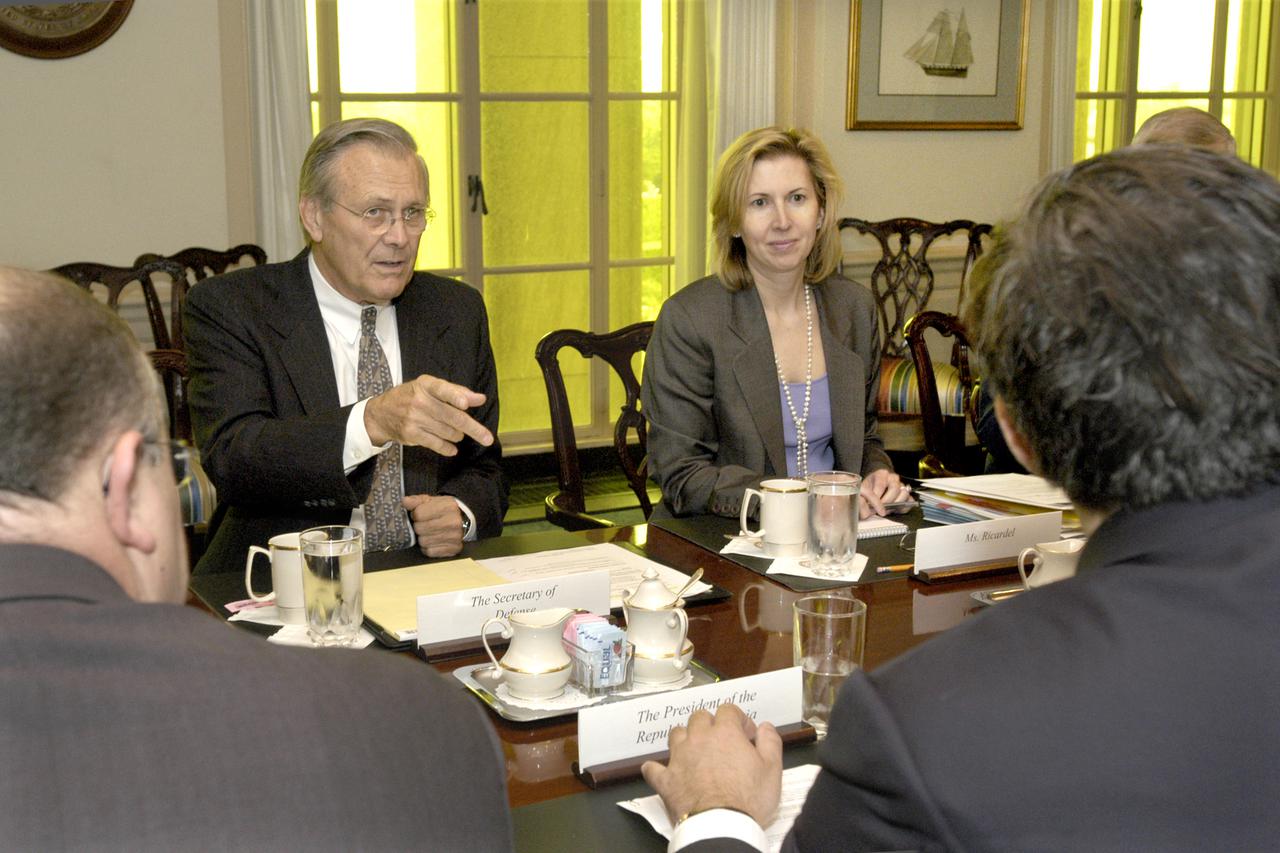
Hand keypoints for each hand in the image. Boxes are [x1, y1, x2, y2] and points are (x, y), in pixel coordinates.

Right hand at [364, 374, 493, 455]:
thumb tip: (479, 399)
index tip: (466, 404)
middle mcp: (420, 401)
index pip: (442, 389)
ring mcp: (414, 419)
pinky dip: (448, 448)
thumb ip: (456, 391)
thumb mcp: (429, 387)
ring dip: (458, 435)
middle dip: (473, 429)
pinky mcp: (412, 435)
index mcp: (425, 385)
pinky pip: (437, 444)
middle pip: (453, 417)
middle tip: (488, 438)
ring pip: (448, 432)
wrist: (380, 414)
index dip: (455, 397)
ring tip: (456, 432)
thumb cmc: (411, 397)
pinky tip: (452, 448)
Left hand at [403, 494, 464, 557]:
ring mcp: (455, 536)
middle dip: (418, 527)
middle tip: (424, 524)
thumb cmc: (443, 511)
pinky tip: (433, 541)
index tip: (419, 515)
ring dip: (423, 538)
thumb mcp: (431, 501)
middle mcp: (454, 522)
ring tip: (429, 533)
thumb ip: (416, 501)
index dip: (415, 515)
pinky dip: (428, 548)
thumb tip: (405, 501)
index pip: (419, 514)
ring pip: (423, 541)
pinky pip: (430, 552)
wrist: (463, 521)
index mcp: (448, 506)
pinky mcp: (454, 548)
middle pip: (420, 528)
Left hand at [640, 704, 781, 827]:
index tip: (746, 735)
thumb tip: (765, 727)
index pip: (728, 710)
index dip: (738, 720)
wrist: (721, 825)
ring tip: (695, 752)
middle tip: (722, 742)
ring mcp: (679, 758)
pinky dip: (657, 769)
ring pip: (676, 734)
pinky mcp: (666, 780)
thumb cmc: (748, 798)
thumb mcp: (772, 769)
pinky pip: (654, 769)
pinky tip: (663, 773)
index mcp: (725, 733)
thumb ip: (770, 742)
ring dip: (685, 739)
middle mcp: (699, 739)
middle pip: (699, 717)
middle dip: (711, 724)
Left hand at [858, 468, 909, 517]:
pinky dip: (903, 508)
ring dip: (895, 504)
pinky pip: (910, 501)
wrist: (876, 488)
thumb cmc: (869, 489)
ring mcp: (901, 485)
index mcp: (881, 474)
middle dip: (887, 501)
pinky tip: (894, 510)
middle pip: (894, 489)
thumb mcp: (861, 492)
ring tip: (886, 509)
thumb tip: (866, 514)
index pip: (880, 485)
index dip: (877, 499)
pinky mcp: (907, 494)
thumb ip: (861, 502)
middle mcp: (893, 478)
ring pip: (904, 494)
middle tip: (880, 509)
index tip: (874, 508)